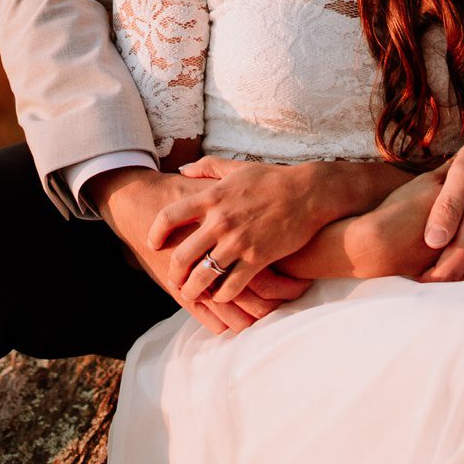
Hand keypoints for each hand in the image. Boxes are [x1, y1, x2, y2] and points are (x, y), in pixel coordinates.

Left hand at [147, 156, 392, 319]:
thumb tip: (182, 170)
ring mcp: (239, 242)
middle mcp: (221, 221)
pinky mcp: (258, 258)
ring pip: (203, 276)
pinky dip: (222, 295)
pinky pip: (232, 286)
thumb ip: (206, 167)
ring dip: (193, 290)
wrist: (309, 193)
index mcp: (212, 198)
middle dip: (173, 274)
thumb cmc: (272, 179)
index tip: (155, 244)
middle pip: (182, 256)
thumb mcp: (236, 168)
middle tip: (174, 280)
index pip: (169, 217)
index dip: (155, 234)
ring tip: (192, 294)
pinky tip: (220, 295)